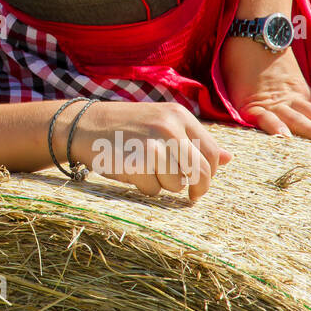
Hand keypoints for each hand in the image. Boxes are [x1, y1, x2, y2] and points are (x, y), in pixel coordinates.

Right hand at [68, 100, 231, 202]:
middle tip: (190, 195)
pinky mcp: (137, 161)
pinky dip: (144, 187)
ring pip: (177, 183)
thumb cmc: (125, 127)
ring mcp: (153, 144)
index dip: (209, 174)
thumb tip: (228, 159)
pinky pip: (153, 189)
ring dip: (164, 185)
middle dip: (196, 189)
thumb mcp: (161, 123)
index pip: (211, 153)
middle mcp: (169, 127)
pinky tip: (131, 172)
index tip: (199, 182)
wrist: (82, 125)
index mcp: (179, 115)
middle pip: (199, 171)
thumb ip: (192, 140)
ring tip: (147, 172)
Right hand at [220, 37, 310, 143]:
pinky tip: (284, 137)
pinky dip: (274, 126)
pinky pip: (264, 118)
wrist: (252, 34)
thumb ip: (294, 87)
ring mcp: (272, 102)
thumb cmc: (262, 52)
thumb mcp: (285, 73)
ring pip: (296, 118)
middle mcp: (289, 98)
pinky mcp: (251, 105)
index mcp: (297, 92)